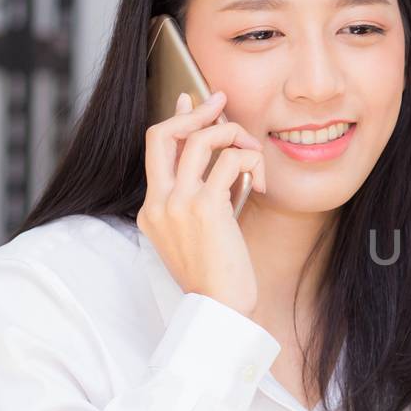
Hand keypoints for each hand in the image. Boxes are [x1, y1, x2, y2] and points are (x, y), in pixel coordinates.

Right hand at [138, 89, 268, 317]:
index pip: (155, 149)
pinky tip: (259, 182)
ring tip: (252, 153)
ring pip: (201, 140)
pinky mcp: (205, 208)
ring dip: (233, 136)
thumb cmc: (218, 275)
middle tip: (221, 102)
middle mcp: (158, 203)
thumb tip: (219, 159)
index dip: (175, 119)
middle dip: (195, 113)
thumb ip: (204, 196)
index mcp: (151, 209)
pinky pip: (230, 161)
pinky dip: (250, 161)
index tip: (193, 101)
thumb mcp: (201, 232)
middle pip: (163, 134)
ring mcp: (178, 204)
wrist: (220, 309)